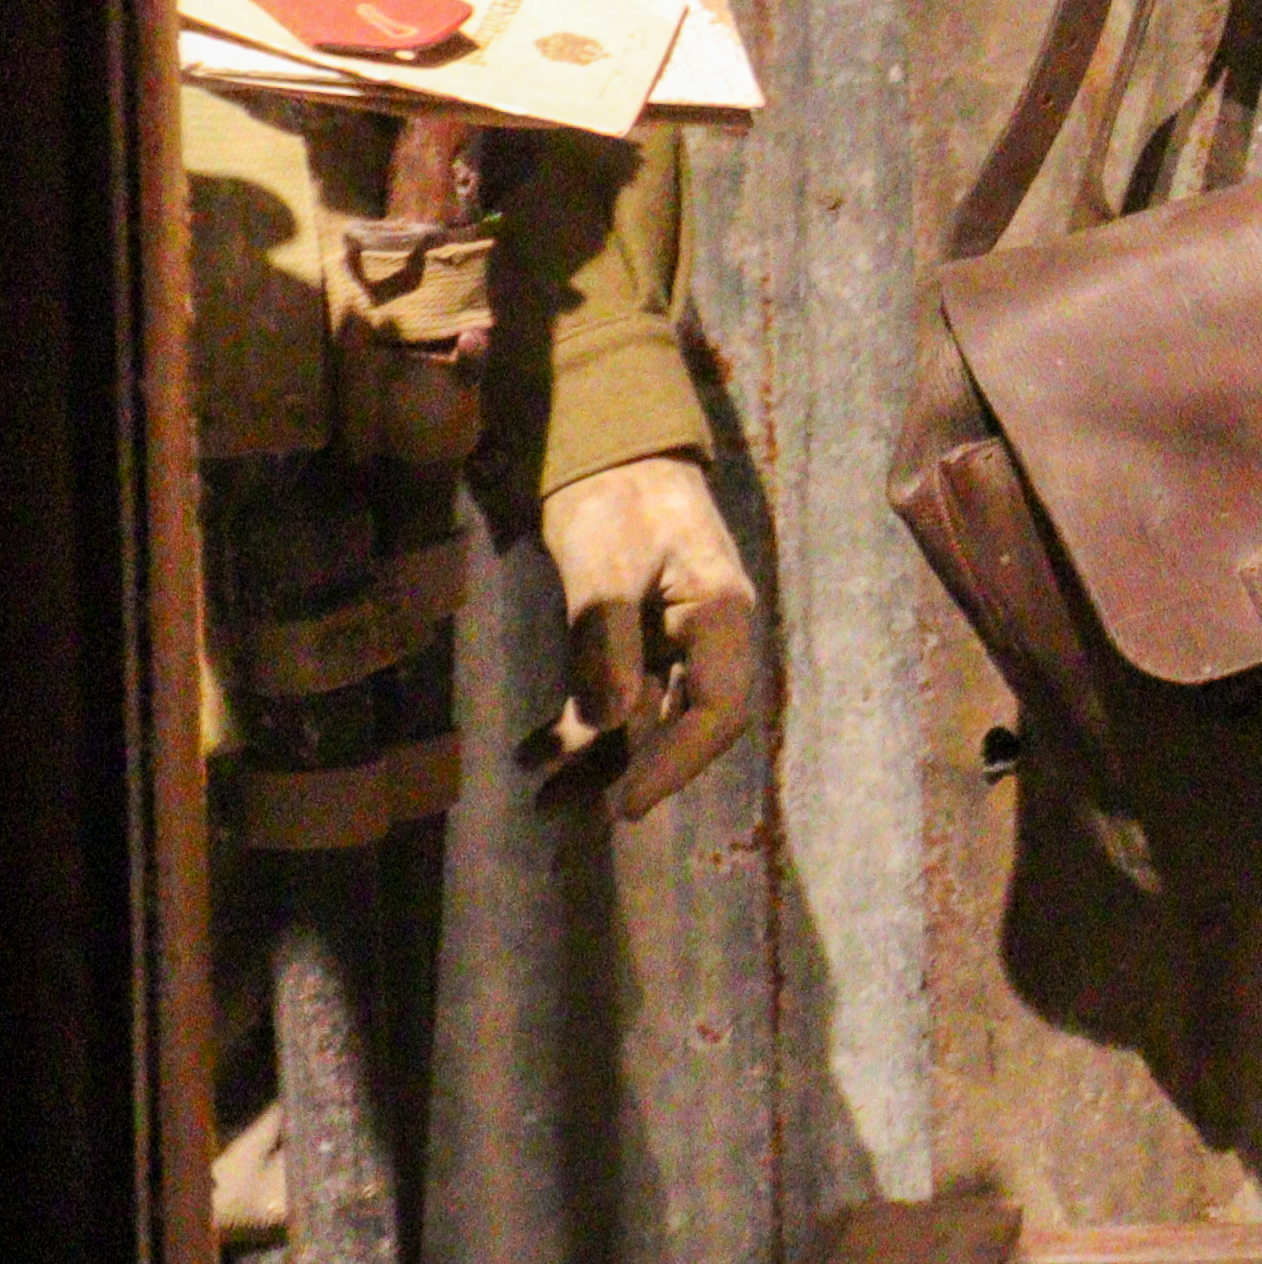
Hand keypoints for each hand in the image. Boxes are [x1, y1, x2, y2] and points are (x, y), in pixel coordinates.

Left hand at [542, 450, 759, 817]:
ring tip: (541, 798)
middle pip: (683, 725)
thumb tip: (613, 723)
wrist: (608, 450)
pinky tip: (536, 750)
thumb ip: (607, 641)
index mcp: (721, 616)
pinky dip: (581, 724)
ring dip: (597, 758)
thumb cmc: (616, 497)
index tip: (625, 806)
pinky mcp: (643, 638)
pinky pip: (620, 694)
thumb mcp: (604, 563)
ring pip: (647, 717)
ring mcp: (678, 640)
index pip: (716, 711)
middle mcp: (710, 638)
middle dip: (626, 773)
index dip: (675, 765)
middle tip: (567, 812)